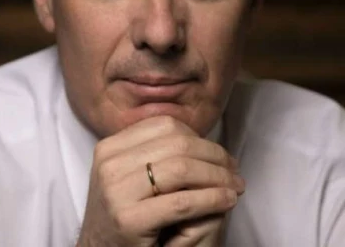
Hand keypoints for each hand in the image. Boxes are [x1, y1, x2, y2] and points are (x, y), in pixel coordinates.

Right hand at [76, 116, 243, 246]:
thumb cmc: (125, 216)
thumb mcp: (130, 175)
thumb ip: (155, 152)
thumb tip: (198, 135)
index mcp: (110, 148)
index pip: (166, 126)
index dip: (200, 138)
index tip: (219, 155)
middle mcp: (109, 164)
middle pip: (177, 144)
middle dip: (215, 156)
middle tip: (234, 171)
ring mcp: (116, 192)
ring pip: (182, 169)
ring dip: (218, 177)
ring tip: (235, 187)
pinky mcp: (129, 219)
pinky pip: (182, 202)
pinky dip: (212, 199)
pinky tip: (226, 201)